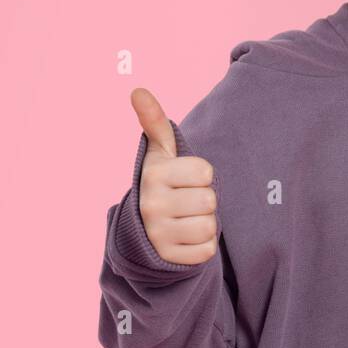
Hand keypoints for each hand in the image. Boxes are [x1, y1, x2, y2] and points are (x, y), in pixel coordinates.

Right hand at [131, 87, 218, 265]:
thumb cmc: (162, 183)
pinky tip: (186, 239)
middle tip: (187, 201)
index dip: (202, 174)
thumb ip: (153, 122)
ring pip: (210, 226)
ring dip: (205, 224)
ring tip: (187, 219)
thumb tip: (137, 89)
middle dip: (205, 200)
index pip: (205, 171)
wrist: (142, 230)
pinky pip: (206, 251)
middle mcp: (151, 205)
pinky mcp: (168, 258)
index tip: (185, 178)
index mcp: (153, 176)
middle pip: (210, 200)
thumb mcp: (159, 153)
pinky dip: (202, 246)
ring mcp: (158, 234)